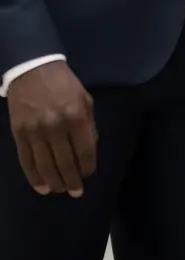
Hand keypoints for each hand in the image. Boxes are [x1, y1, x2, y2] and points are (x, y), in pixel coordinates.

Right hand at [7, 61, 96, 196]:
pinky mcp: (20, 134)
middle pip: (65, 163)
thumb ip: (88, 124)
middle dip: (72, 181)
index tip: (88, 174)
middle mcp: (56, 127)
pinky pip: (27, 162)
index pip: (84, 151)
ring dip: (55, 183)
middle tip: (76, 192)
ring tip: (60, 190)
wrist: (33, 68)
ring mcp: (35, 132)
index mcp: (76, 116)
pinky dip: (34, 178)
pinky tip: (41, 186)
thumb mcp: (84, 98)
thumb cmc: (63, 83)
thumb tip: (89, 150)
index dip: (87, 167)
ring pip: (46, 167)